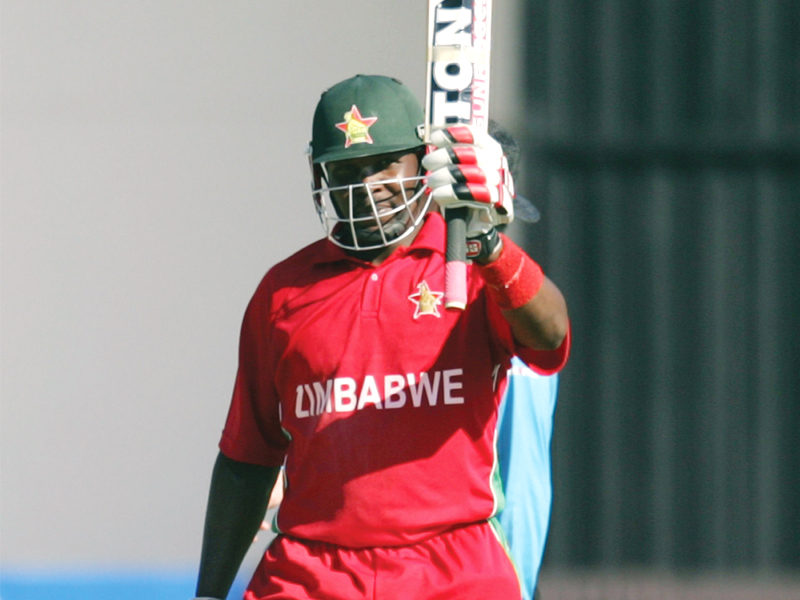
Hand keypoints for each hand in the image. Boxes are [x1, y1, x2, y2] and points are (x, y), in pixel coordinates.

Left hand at [422, 124, 514, 240]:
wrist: (473, 224)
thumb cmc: (462, 192)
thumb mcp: (455, 168)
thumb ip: (449, 152)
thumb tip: (431, 136)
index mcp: (491, 150)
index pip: (477, 135)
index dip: (455, 134)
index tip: (434, 138)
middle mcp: (499, 164)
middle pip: (474, 153)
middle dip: (446, 156)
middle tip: (428, 162)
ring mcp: (502, 184)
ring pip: (475, 173)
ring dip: (447, 176)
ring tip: (432, 181)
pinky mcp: (501, 204)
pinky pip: (477, 194)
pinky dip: (454, 193)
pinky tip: (439, 194)